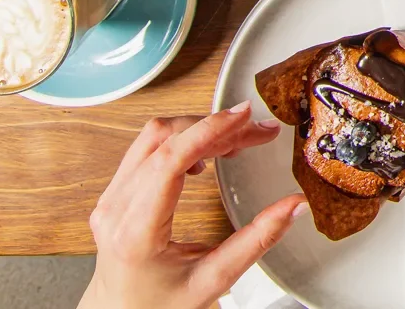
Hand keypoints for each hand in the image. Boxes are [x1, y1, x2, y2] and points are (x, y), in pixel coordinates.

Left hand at [78, 104, 304, 308]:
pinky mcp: (114, 194)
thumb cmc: (158, 307)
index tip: (244, 116)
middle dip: (216, 128)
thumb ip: (255, 242)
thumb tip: (294, 207)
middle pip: (165, 139)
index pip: (169, 160)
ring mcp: (110, 198)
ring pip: (153, 137)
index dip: (209, 130)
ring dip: (198, 129)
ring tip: (236, 140)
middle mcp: (115, 208)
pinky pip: (145, 148)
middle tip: (258, 133)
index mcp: (136, 231)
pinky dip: (181, 140)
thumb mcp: (212, 281)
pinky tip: (205, 153)